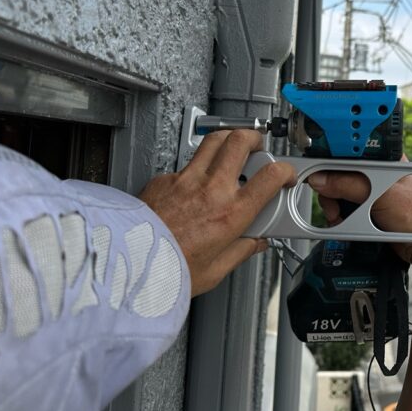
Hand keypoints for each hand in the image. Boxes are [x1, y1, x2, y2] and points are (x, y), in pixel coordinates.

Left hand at [140, 130, 295, 295]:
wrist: (126, 264)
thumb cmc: (165, 270)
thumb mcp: (215, 271)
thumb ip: (240, 251)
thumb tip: (255, 243)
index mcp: (230, 214)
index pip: (270, 176)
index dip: (285, 170)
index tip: (285, 175)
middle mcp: (210, 190)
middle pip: (240, 141)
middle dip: (255, 139)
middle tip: (258, 148)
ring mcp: (185, 180)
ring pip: (213, 141)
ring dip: (227, 140)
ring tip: (231, 151)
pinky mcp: (163, 179)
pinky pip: (185, 165)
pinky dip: (195, 170)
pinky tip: (193, 186)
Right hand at [306, 161, 411, 273]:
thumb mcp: (378, 194)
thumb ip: (346, 184)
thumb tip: (319, 179)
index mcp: (385, 160)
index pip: (350, 152)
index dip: (332, 160)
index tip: (317, 171)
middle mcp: (378, 174)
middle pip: (340, 174)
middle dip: (331, 190)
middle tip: (332, 203)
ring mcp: (374, 194)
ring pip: (341, 193)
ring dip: (335, 206)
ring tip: (339, 216)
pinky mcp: (370, 212)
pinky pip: (347, 209)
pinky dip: (340, 216)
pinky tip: (342, 222)